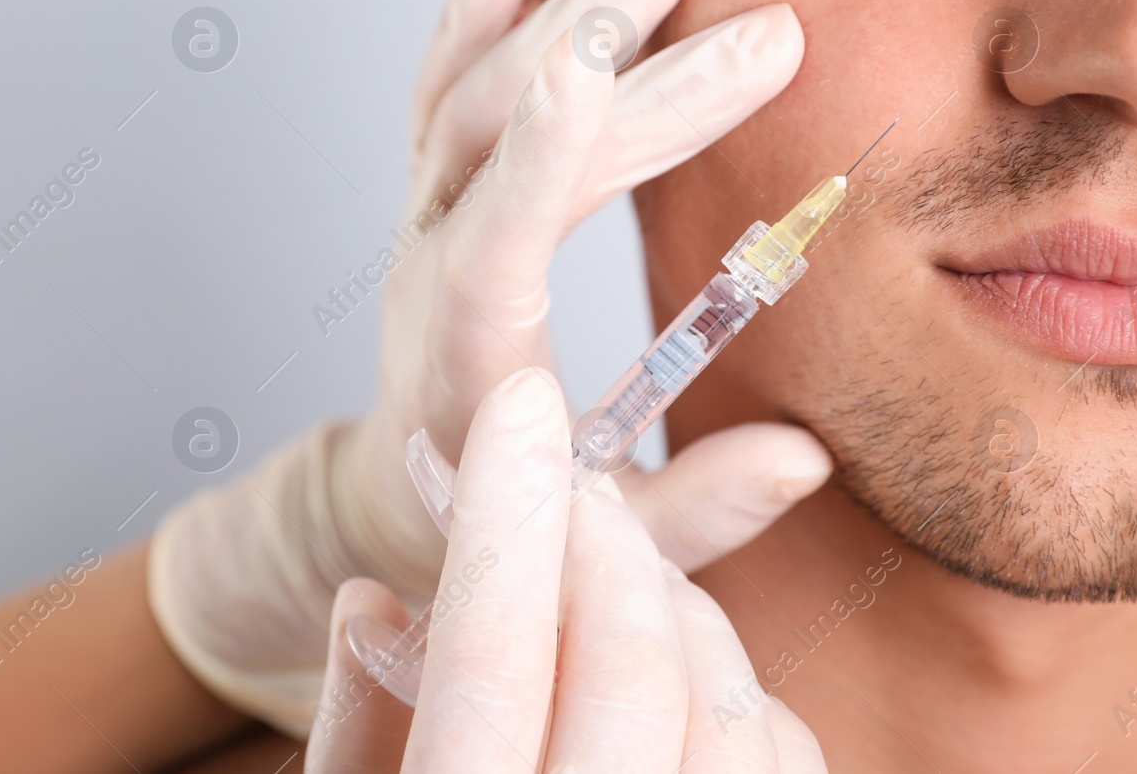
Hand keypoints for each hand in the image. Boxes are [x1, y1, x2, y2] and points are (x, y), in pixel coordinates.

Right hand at [307, 368, 828, 772]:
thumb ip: (358, 732)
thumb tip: (377, 600)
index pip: (492, 651)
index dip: (504, 507)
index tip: (516, 400)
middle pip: (628, 661)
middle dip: (596, 536)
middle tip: (555, 475)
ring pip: (728, 705)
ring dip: (672, 606)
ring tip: (604, 574)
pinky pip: (779, 765)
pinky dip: (741, 695)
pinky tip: (680, 678)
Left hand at [353, 0, 830, 593]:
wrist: (396, 496)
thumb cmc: (507, 523)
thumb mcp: (603, 547)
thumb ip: (690, 512)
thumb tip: (801, 459)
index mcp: (464, 365)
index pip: (493, 245)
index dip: (542, 158)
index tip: (595, 68)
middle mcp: (429, 274)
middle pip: (512, 154)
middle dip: (643, 91)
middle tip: (770, 32)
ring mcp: (425, 223)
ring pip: (474, 100)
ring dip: (564, 22)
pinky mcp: (436, 196)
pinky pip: (443, 93)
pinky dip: (473, 19)